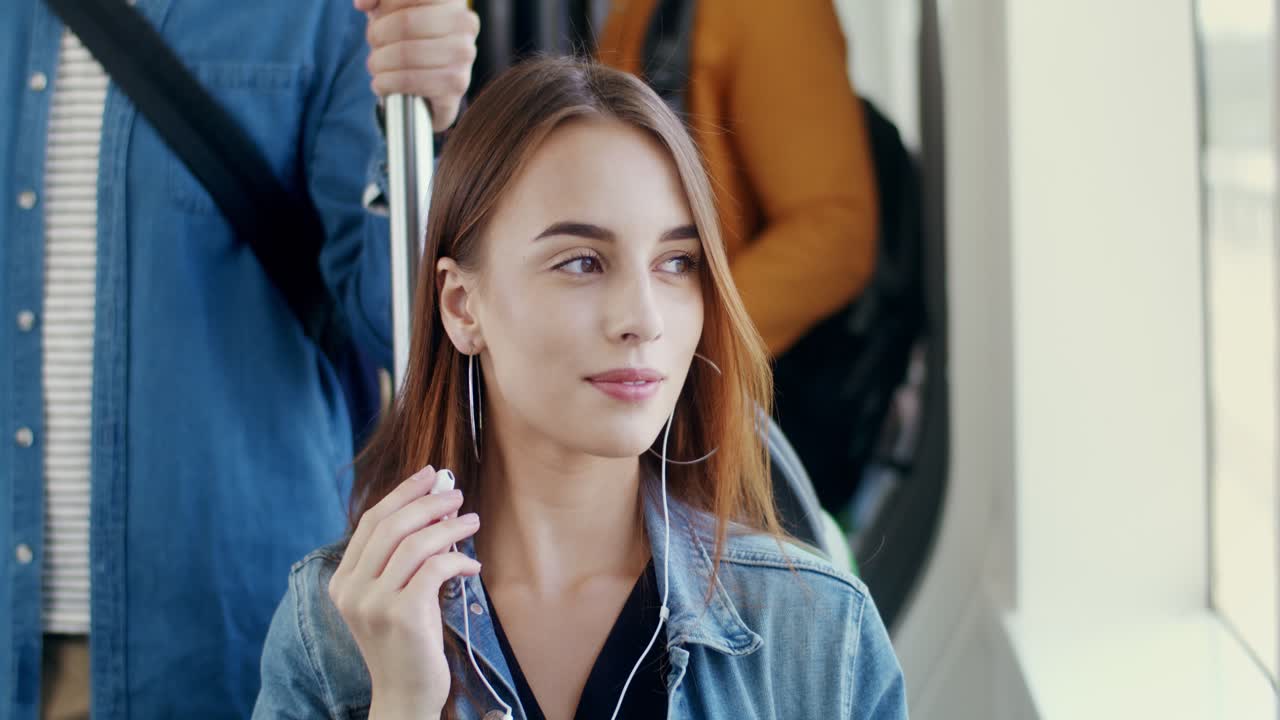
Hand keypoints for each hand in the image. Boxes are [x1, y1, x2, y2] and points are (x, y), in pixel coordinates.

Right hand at [328, 465, 481, 716]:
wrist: (405, 695)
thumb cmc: (407, 643)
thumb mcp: (396, 596)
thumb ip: (404, 558)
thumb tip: (437, 507)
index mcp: (343, 581)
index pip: (371, 522)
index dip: (401, 493)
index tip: (428, 475)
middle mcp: (351, 590)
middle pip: (391, 525)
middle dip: (427, 502)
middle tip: (456, 493)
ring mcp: (373, 602)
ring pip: (414, 543)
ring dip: (448, 526)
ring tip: (471, 521)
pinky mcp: (401, 614)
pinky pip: (434, 568)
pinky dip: (458, 560)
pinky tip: (472, 567)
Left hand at [357, 0, 479, 131]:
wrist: (433, 83)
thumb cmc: (412, 38)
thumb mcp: (393, 10)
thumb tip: (363, 4)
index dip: (383, 7)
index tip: (373, 15)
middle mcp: (464, 24)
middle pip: (405, 23)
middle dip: (378, 35)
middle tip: (374, 44)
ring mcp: (463, 55)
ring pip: (404, 54)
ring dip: (378, 62)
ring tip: (376, 65)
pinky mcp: (456, 84)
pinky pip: (409, 81)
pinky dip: (385, 83)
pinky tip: (382, 83)